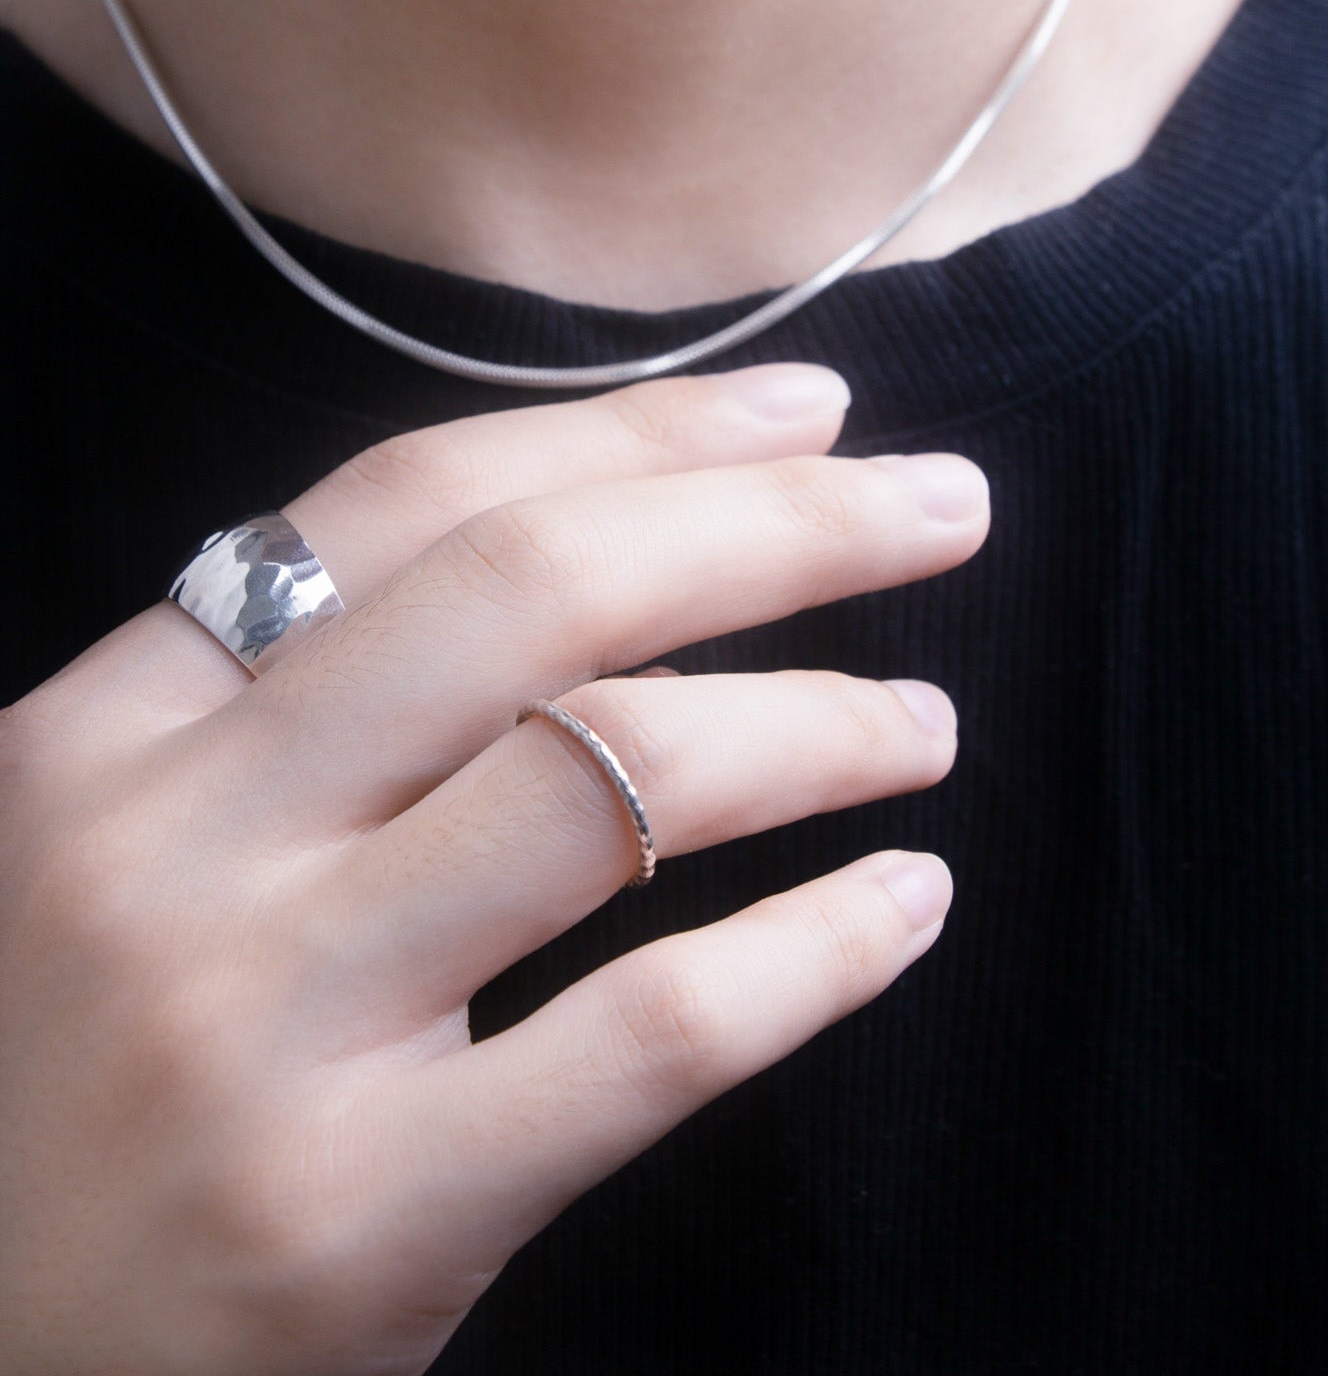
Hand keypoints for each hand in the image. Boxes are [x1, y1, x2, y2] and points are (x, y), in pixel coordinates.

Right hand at [0, 362, 987, 1375]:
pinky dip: (815, 951)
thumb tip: (589, 558)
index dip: (635, 431)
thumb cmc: (69, 1091)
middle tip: (942, 506)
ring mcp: (260, 1025)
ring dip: (820, 722)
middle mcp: (176, 845)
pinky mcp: (352, 1215)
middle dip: (776, 524)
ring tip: (921, 722)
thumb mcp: (122, 855)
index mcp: (112, 732)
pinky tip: (904, 905)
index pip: (410, 502)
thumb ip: (292, 717)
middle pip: (535, 593)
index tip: (805, 410)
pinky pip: (647, 1030)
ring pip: (610, 776)